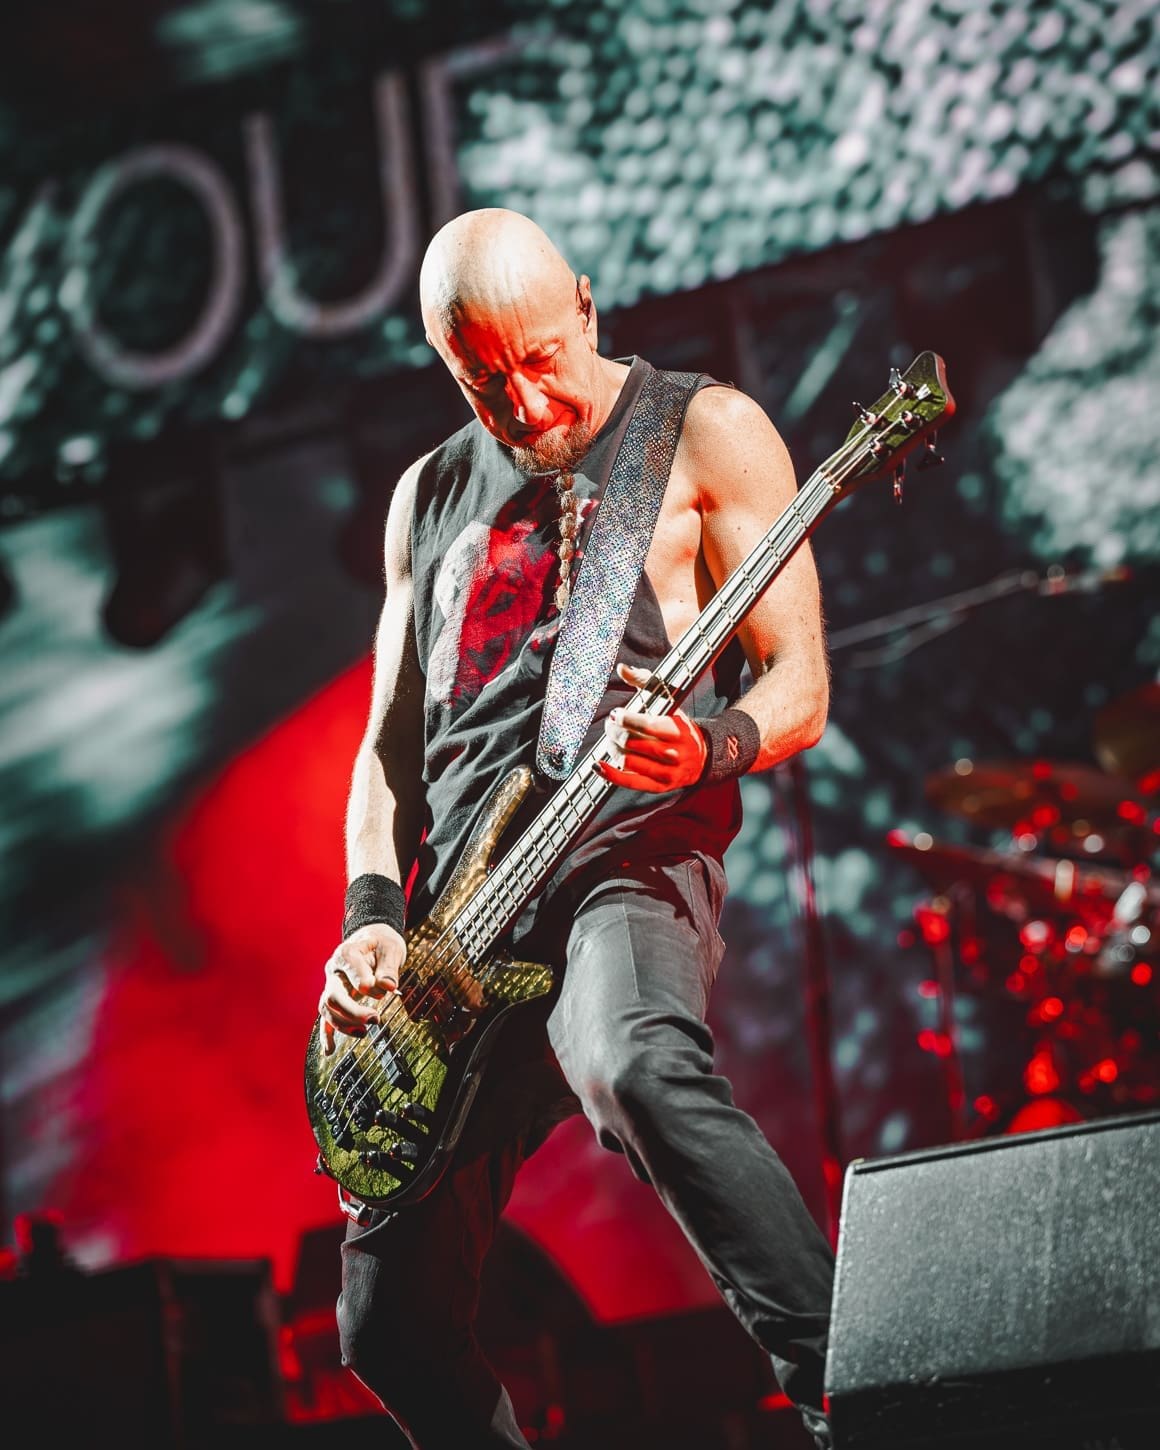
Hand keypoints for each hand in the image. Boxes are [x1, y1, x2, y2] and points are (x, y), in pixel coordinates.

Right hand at [318, 922, 406, 1056]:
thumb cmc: (381, 943)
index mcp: (347, 953)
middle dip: (353, 1011)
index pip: (350, 968)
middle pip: (333, 995)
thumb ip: (389, 966)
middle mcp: (334, 970)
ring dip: (344, 1025)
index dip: (365, 982)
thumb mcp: (391, 948)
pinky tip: (329, 1051)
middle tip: (375, 1019)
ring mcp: (331, 985)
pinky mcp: (335, 998)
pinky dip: (327, 1035)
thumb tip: (387, 986)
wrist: (371, 941)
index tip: (383, 990)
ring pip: (328, 1010)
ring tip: (365, 1032)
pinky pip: (326, 1018)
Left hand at [596, 663, 707, 792]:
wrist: (703, 757)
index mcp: (678, 731)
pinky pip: (629, 782)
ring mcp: (666, 772)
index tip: (617, 714)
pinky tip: (598, 765)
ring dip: (612, 748)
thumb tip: (622, 668)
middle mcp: (673, 754)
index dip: (625, 719)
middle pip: (632, 743)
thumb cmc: (679, 726)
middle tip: (610, 726)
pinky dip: (610, 774)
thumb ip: (645, 682)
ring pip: (628, 761)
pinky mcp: (658, 786)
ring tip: (610, 740)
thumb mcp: (670, 702)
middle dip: (615, 732)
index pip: (646, 725)